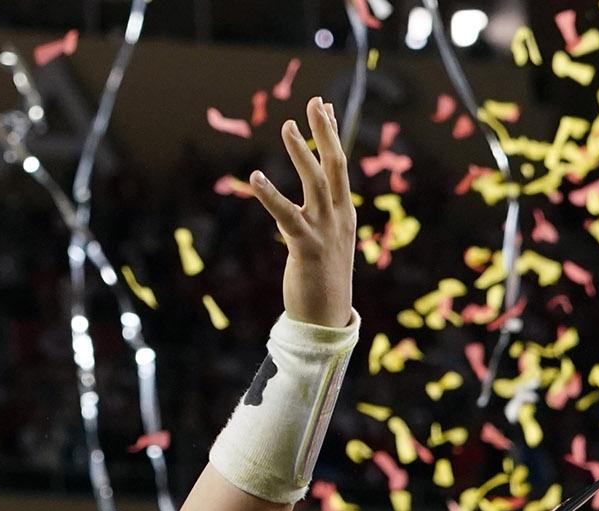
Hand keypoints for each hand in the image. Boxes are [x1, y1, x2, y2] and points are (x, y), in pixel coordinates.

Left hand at [249, 96, 355, 327]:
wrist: (326, 321)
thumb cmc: (322, 284)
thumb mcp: (327, 245)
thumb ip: (320, 222)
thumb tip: (311, 208)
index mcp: (344, 214)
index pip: (339, 167)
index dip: (332, 135)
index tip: (324, 108)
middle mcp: (339, 216)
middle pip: (335, 164)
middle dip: (325, 131)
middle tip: (314, 101)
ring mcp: (325, 230)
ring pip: (315, 182)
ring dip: (301, 152)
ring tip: (288, 125)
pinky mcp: (306, 247)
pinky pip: (286, 215)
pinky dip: (270, 196)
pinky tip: (255, 179)